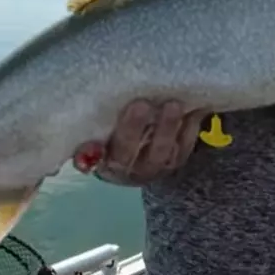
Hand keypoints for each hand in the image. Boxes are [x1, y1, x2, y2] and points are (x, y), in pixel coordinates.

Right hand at [74, 100, 208, 185]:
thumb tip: (79, 135)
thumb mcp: (97, 134)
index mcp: (102, 162)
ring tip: (173, 104)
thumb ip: (88, 135)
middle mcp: (129, 170)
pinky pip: (185, 147)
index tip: (94, 135)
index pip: (95, 158)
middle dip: (135, 129)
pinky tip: (194, 107)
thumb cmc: (111, 135)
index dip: (93, 150)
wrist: (140, 151)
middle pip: (131, 153)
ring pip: (162, 152)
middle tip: (141, 104)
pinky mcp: (177, 160)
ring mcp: (156, 167)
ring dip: (168, 127)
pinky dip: (190, 127)